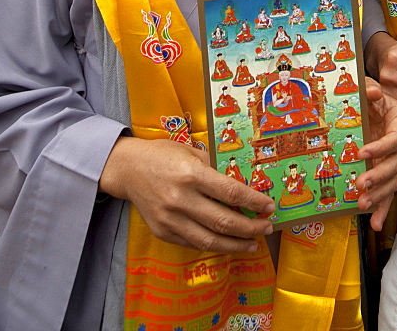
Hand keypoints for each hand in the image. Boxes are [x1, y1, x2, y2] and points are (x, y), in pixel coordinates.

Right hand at [99, 136, 274, 252]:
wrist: (127, 168)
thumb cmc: (162, 154)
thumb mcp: (191, 151)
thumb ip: (213, 168)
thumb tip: (240, 185)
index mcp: (192, 174)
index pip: (231, 192)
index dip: (254, 202)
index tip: (269, 207)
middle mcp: (181, 199)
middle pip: (224, 220)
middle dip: (251, 227)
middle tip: (267, 227)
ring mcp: (171, 219)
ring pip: (210, 240)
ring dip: (236, 244)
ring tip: (252, 242)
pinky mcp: (163, 231)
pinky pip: (194, 243)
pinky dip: (214, 244)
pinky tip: (227, 242)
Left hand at [356, 79, 396, 230]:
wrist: (371, 101)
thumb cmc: (369, 93)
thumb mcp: (367, 85)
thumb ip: (368, 87)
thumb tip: (373, 92)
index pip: (396, 138)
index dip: (381, 147)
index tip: (361, 153)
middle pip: (395, 163)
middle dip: (379, 177)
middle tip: (361, 185)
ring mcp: (395, 157)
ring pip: (393, 180)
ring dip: (380, 195)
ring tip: (364, 204)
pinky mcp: (386, 169)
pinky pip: (388, 191)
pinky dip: (383, 207)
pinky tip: (375, 222)